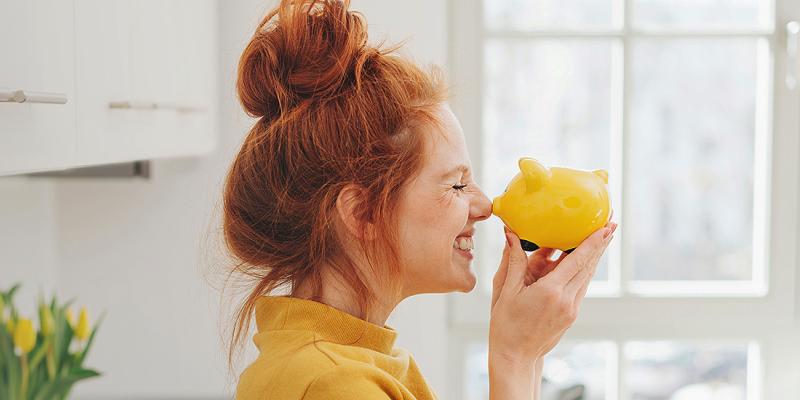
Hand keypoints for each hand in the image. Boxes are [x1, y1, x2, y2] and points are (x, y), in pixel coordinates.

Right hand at [489, 216, 616, 364]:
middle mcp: (566, 300)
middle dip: (600, 244)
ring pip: (587, 277)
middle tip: (611, 224)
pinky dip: (583, 271)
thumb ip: (513, 261)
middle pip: (588, 266)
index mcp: (550, 292)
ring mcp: (571, 309)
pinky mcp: (571, 315)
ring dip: (594, 257)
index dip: (593, 242)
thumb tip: (511, 236)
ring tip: (603, 238)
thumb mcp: (506, 291)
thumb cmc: (505, 325)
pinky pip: (580, 287)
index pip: (577, 261)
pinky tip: (584, 261)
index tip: (605, 227)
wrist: (515, 357)